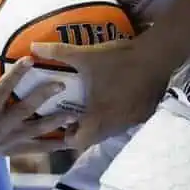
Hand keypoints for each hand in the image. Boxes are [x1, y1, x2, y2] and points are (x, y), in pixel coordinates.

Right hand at [0, 32, 75, 157]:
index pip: (1, 90)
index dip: (15, 75)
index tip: (30, 59)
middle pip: (23, 111)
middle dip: (42, 98)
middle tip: (60, 84)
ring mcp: (7, 141)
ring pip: (34, 132)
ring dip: (54, 123)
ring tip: (73, 114)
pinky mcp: (13, 150)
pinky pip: (36, 149)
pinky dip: (53, 146)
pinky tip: (70, 139)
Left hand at [31, 34, 173, 150]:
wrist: (157, 56)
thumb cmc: (118, 59)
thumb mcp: (86, 55)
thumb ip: (57, 52)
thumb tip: (33, 46)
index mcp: (99, 117)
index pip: (79, 142)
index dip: (68, 136)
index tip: (63, 123)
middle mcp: (115, 125)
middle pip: (94, 138)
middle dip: (83, 130)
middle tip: (74, 114)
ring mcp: (132, 121)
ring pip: (110, 131)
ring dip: (99, 124)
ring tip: (91, 107)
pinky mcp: (144, 115)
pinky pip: (125, 123)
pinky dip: (115, 117)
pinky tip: (112, 101)